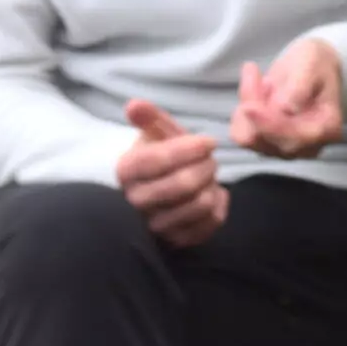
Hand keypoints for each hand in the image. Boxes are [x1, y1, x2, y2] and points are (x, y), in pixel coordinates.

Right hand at [117, 100, 229, 246]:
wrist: (168, 186)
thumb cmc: (165, 155)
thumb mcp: (159, 133)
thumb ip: (150, 118)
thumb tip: (134, 104)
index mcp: (126, 170)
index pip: (158, 160)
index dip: (190, 148)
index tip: (208, 141)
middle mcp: (135, 201)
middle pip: (184, 183)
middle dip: (207, 166)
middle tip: (210, 159)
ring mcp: (155, 225)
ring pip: (200, 204)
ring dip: (213, 185)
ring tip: (208, 176)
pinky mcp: (177, 241)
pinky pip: (211, 222)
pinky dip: (219, 204)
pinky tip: (212, 195)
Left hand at [230, 39, 343, 158]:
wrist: (310, 67)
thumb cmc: (315, 63)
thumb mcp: (311, 63)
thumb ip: (300, 87)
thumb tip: (287, 109)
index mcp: (327, 129)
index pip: (294, 138)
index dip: (269, 125)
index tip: (249, 107)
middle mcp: (307, 146)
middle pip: (268, 140)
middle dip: (253, 105)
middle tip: (252, 70)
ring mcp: (285, 147)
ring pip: (249, 137)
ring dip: (247, 104)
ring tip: (260, 80)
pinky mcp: (266, 143)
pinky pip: (241, 133)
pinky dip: (240, 111)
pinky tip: (255, 92)